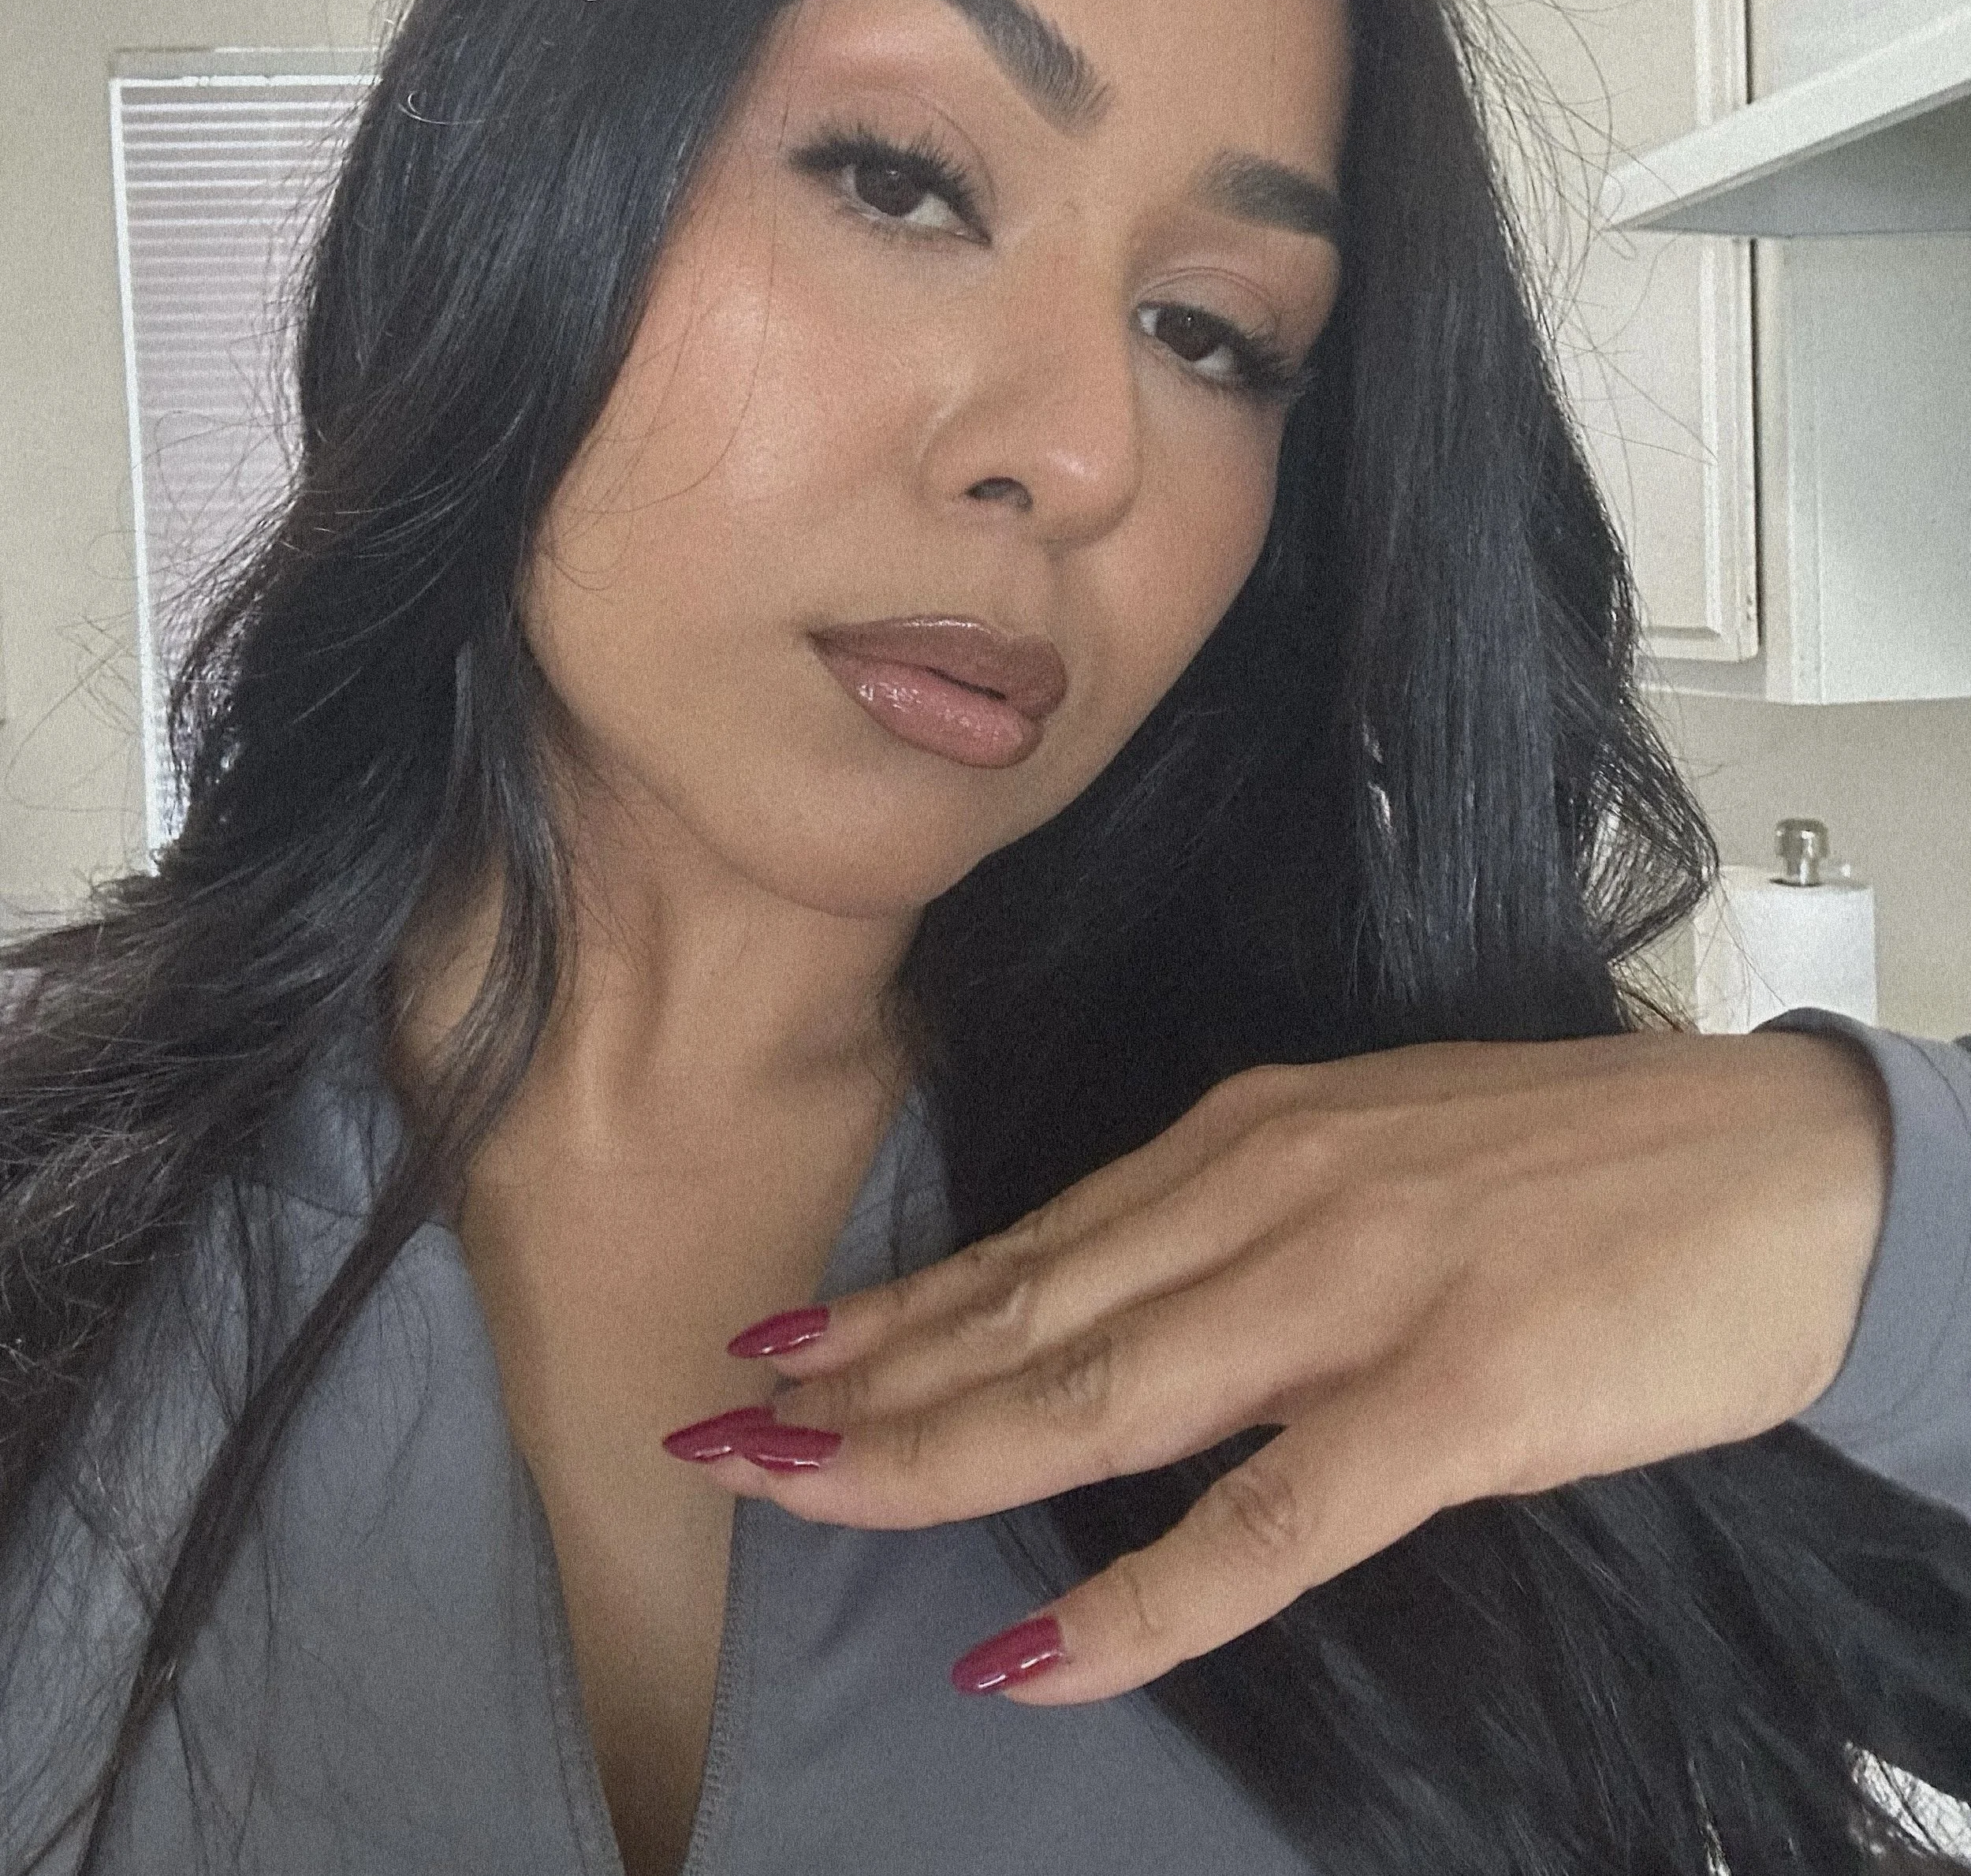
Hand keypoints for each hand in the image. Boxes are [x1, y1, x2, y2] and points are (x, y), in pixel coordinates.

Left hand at [664, 1029, 1890, 1704]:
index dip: (898, 1302)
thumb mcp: (1389, 1154)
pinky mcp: (1450, 1397)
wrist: (1784, 1164)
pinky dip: (1137, 1597)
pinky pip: (1262, 1522)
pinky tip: (1036, 1653)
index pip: (1036, 1240)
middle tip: (721, 1428)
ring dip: (934, 1457)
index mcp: (1257, 1133)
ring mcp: (1354, 1291)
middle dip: (863, 1381)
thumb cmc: (1590, 1164)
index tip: (781, 1340)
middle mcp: (1273, 1192)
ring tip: (802, 1497)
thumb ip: (1260, 1225)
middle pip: (1029, 1314)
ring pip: (1097, 1395)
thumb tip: (1142, 1307)